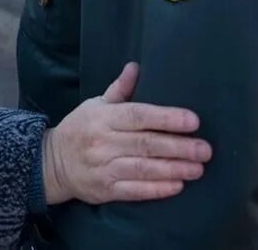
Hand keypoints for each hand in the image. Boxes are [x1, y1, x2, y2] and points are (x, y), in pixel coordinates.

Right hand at [42, 62, 210, 204]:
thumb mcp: (95, 105)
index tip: (193, 121)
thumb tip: (136, 67)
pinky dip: (156, 189)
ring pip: (143, 168)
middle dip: (179, 147)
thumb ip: (119, 89)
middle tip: (205, 149)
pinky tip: (177, 186)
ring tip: (198, 168)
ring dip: (173, 169)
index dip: (166, 118)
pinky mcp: (105, 190)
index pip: (138, 116)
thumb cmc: (81, 129)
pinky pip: (134, 190)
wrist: (52, 163)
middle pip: (146, 144)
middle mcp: (103, 142)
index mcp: (103, 118)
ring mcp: (103, 167)